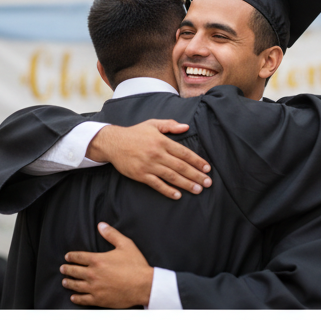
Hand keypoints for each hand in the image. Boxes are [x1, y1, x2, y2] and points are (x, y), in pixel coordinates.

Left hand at [61, 223, 152, 307]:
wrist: (144, 286)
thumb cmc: (136, 266)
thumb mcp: (125, 245)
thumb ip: (112, 234)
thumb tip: (101, 225)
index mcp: (97, 260)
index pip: (78, 257)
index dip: (71, 256)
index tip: (67, 257)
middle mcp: (93, 274)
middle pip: (74, 271)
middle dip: (67, 269)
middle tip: (63, 269)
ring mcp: (94, 288)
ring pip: (75, 285)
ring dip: (68, 283)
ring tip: (65, 281)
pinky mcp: (98, 299)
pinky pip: (83, 299)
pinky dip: (76, 298)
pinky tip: (73, 297)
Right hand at [90, 120, 210, 199]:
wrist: (113, 143)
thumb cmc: (134, 133)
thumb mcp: (152, 124)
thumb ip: (170, 125)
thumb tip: (186, 127)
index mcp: (162, 141)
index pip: (184, 153)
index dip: (197, 161)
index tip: (207, 168)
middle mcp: (157, 154)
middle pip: (181, 166)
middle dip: (196, 175)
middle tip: (208, 183)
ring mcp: (149, 165)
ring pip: (171, 176)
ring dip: (186, 184)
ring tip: (198, 190)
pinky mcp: (140, 175)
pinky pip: (157, 184)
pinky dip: (168, 190)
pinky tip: (178, 195)